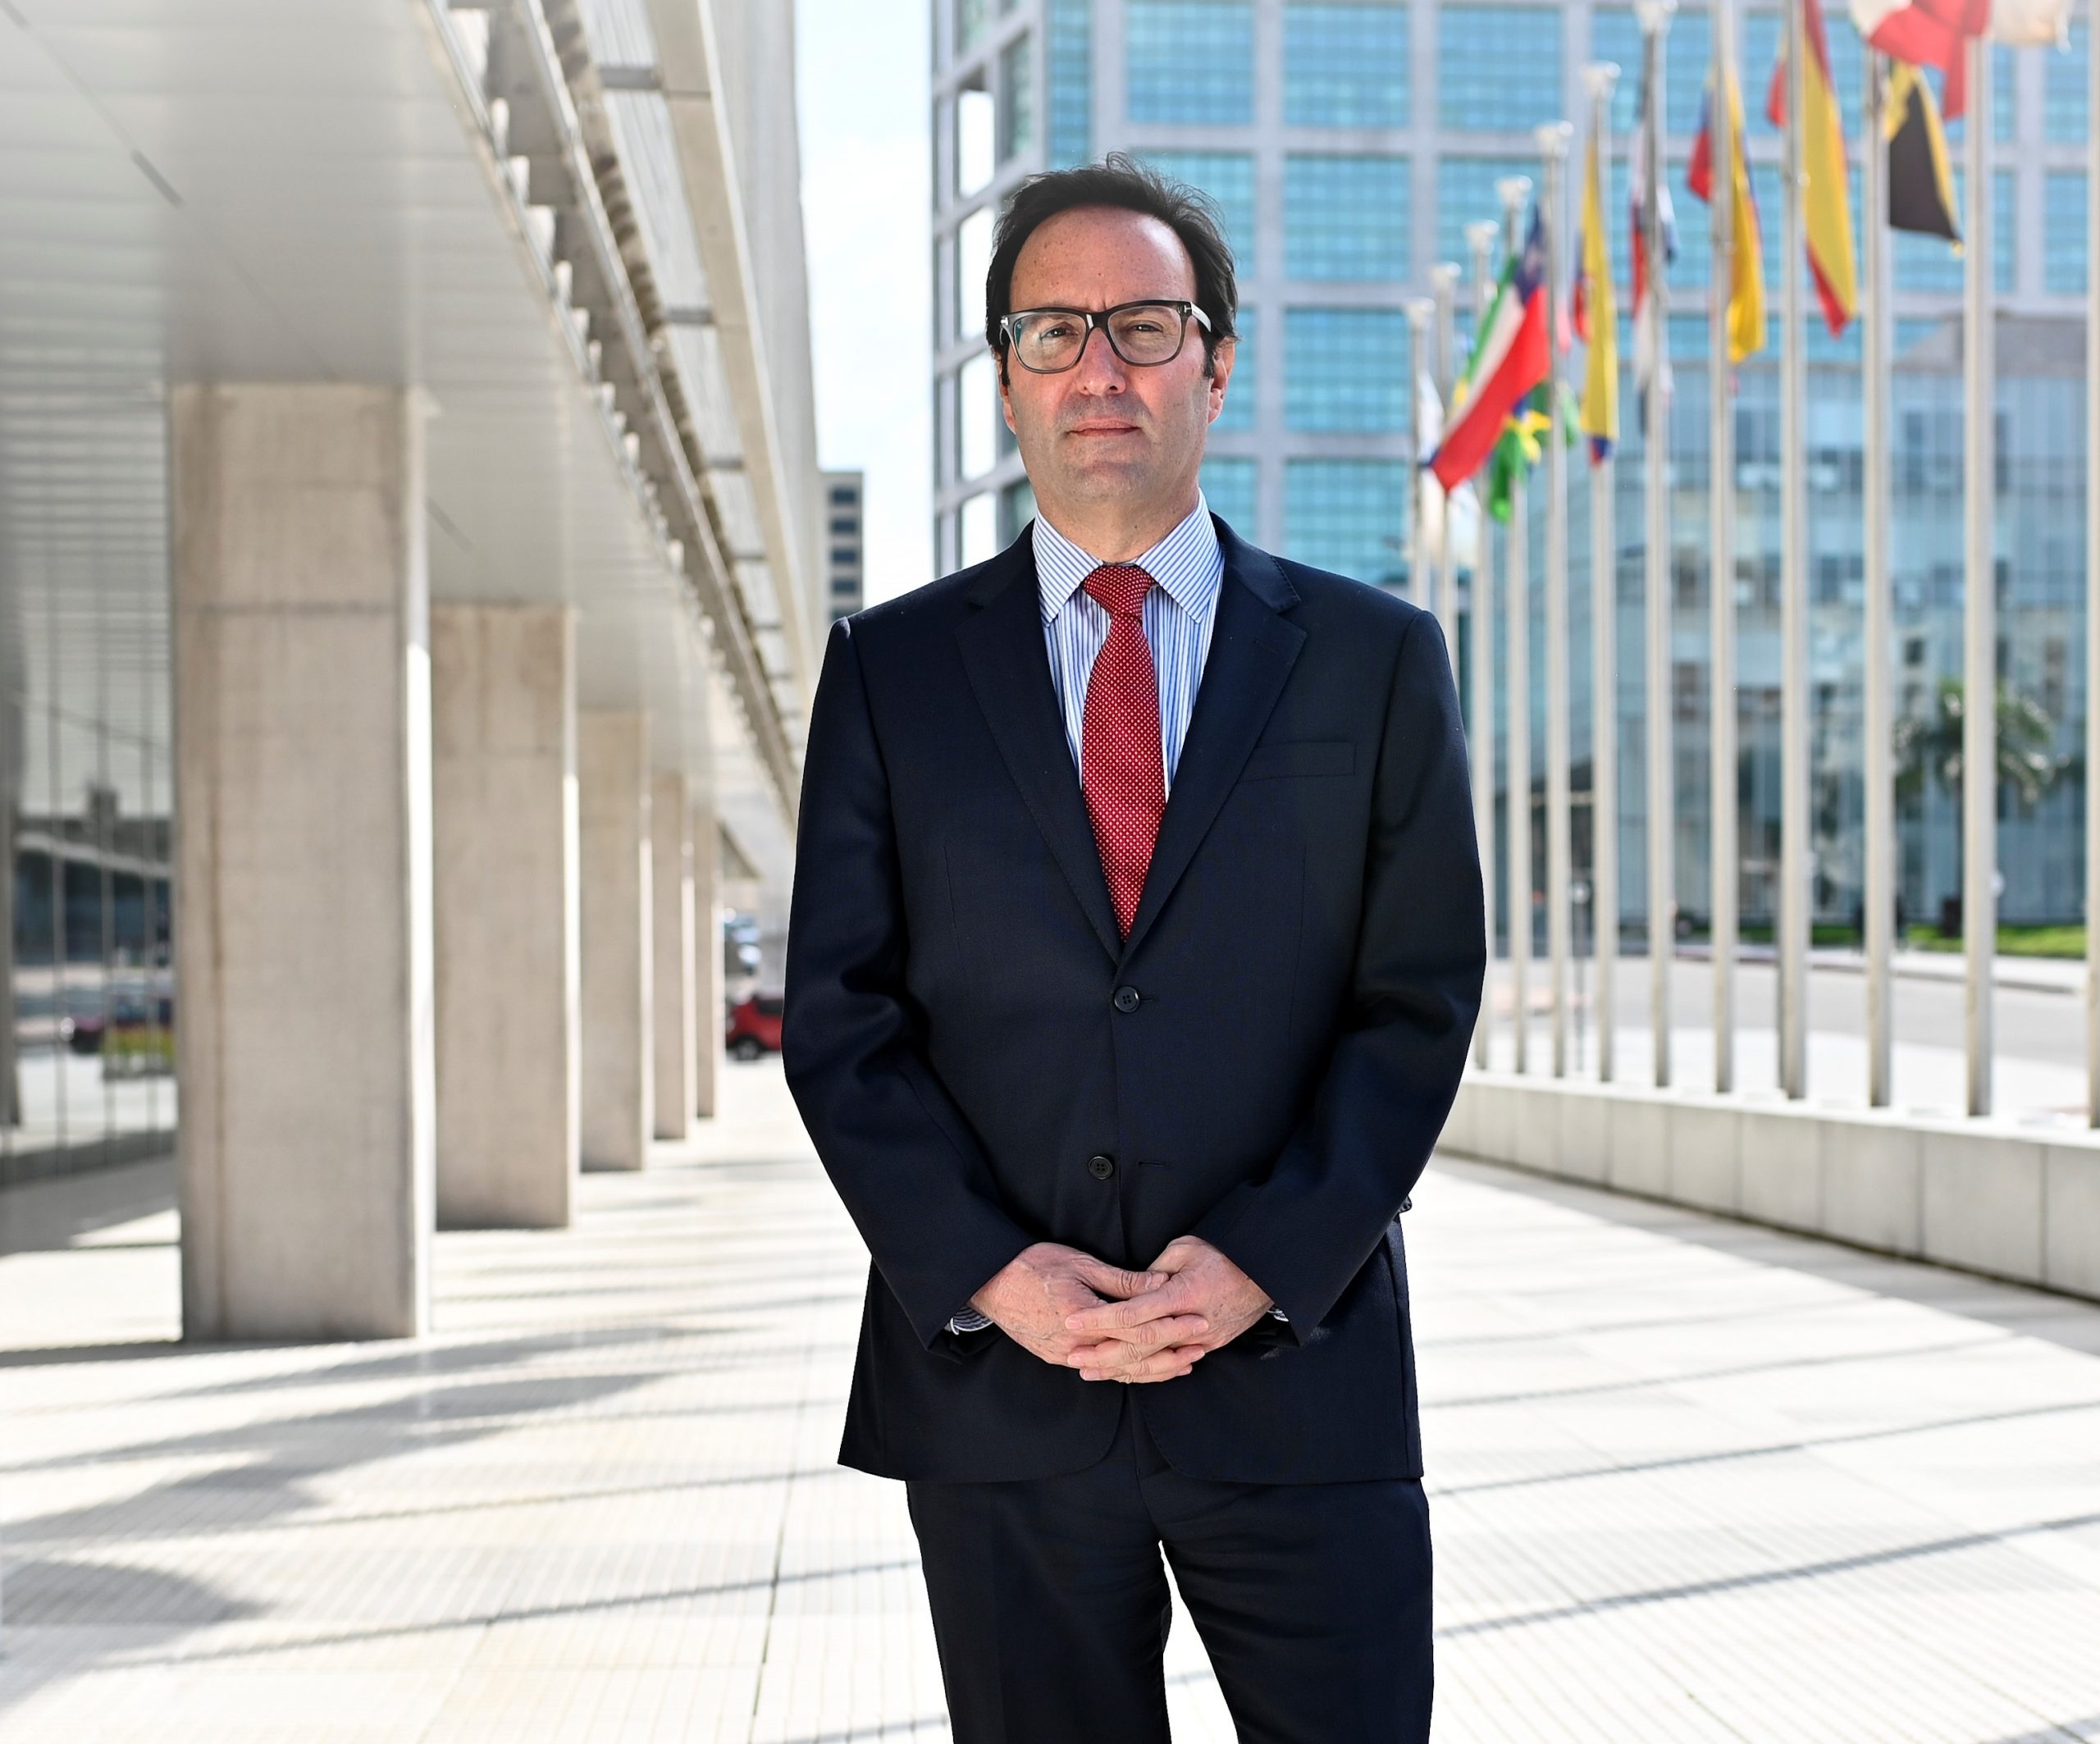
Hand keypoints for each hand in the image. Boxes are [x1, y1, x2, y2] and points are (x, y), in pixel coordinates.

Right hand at [969, 1242, 1212, 1375]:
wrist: (989, 1283)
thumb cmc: (1033, 1265)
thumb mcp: (1081, 1264)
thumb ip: (1122, 1280)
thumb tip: (1160, 1282)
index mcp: (1082, 1316)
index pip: (1138, 1328)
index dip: (1171, 1325)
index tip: (1198, 1321)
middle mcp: (1075, 1344)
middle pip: (1133, 1355)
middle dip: (1171, 1352)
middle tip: (1202, 1346)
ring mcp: (1064, 1356)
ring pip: (1118, 1370)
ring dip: (1154, 1368)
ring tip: (1185, 1363)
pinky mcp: (1058, 1359)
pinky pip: (1100, 1370)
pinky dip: (1127, 1371)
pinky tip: (1147, 1370)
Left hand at [1060, 1235, 1272, 1380]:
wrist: (1267, 1273)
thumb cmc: (1224, 1253)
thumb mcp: (1187, 1248)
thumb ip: (1156, 1270)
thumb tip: (1134, 1287)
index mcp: (1181, 1295)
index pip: (1132, 1313)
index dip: (1099, 1319)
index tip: (1072, 1320)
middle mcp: (1190, 1324)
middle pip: (1139, 1347)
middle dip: (1102, 1354)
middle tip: (1072, 1357)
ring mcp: (1202, 1340)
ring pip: (1154, 1362)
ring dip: (1119, 1368)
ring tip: (1089, 1371)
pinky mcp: (1209, 1346)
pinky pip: (1172, 1364)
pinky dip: (1147, 1371)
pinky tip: (1125, 1374)